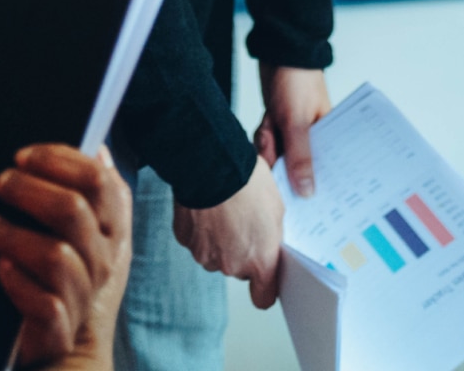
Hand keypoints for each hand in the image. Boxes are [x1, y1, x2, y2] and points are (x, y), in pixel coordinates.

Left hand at [0, 143, 131, 369]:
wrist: (75, 348)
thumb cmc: (79, 275)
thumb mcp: (98, 232)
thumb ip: (99, 190)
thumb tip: (99, 148)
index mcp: (116, 226)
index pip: (97, 180)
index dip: (59, 160)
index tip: (23, 156)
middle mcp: (106, 258)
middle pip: (72, 210)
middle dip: (30, 191)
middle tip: (0, 182)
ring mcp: (85, 294)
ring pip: (54, 256)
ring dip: (14, 236)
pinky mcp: (61, 329)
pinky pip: (43, 303)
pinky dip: (18, 282)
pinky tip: (1, 267)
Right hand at [173, 158, 284, 308]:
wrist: (214, 165)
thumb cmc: (250, 183)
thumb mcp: (277, 209)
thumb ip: (272, 236)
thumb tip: (268, 243)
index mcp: (260, 261)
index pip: (263, 298)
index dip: (264, 288)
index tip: (265, 278)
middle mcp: (232, 265)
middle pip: (238, 269)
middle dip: (241, 252)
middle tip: (244, 222)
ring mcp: (206, 255)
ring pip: (216, 256)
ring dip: (220, 241)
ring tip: (225, 210)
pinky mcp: (186, 241)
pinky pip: (197, 242)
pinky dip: (201, 230)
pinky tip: (207, 208)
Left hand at [255, 65, 331, 196]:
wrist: (278, 53)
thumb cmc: (297, 81)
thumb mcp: (297, 122)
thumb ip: (301, 158)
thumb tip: (308, 193)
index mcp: (329, 139)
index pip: (325, 172)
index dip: (312, 186)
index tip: (301, 201)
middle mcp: (314, 140)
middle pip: (296, 170)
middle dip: (281, 161)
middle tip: (277, 142)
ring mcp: (295, 136)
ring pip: (278, 159)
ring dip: (269, 145)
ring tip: (271, 125)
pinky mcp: (280, 130)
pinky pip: (268, 147)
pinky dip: (263, 137)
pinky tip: (267, 122)